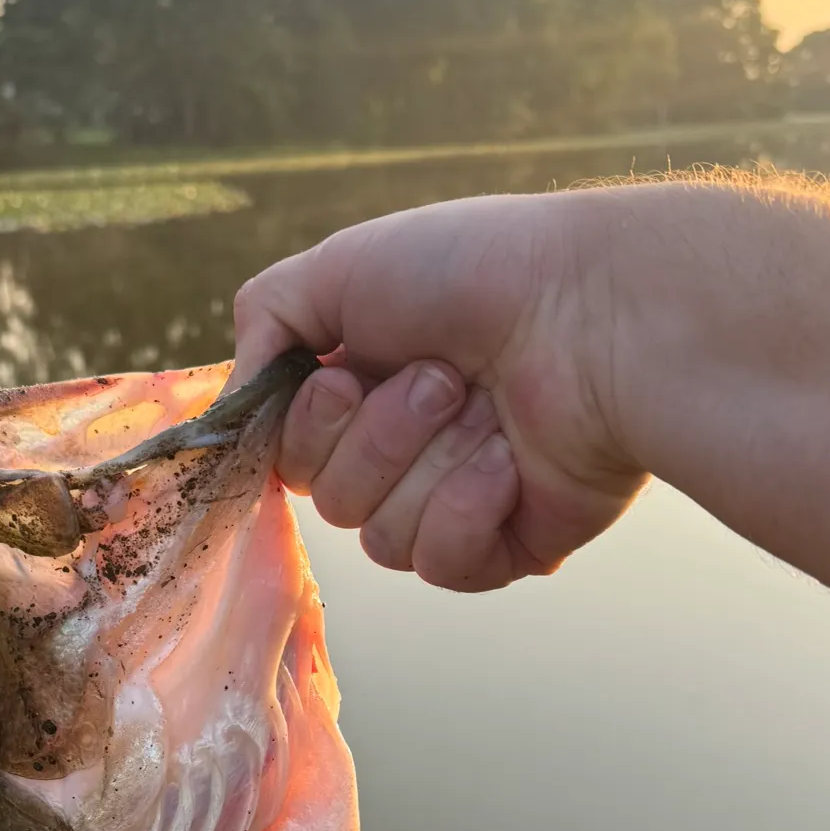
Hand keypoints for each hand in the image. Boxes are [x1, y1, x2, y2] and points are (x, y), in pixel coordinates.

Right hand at [231, 192, 647, 591]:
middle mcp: (405, 444)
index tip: (343, 377)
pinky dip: (468, 507)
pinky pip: (440, 564)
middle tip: (444, 377)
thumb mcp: (337, 266)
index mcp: (364, 383)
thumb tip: (237, 400)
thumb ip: (263, 322)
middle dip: (378, 436)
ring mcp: (454, 496)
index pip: (287, 452)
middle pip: (326, 498)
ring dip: (427, 461)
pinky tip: (510, 462)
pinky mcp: (505, 543)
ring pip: (378, 538)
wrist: (592, 311)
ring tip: (486, 407)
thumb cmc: (473, 273)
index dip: (305, 427)